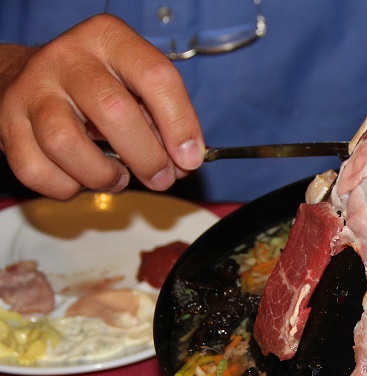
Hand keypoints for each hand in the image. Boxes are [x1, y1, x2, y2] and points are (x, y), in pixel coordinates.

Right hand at [0, 14, 204, 198]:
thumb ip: (162, 119)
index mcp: (109, 39)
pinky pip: (37, 170)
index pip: (156, 76)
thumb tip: (183, 162)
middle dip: (147, 157)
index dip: (180, 124)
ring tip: (117, 178)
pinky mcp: (7, 124)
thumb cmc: (95, 86)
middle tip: (161, 177)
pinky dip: (66, 186)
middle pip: (114, 111)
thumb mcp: (133, 84)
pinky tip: (80, 178)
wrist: (27, 77)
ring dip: (102, 175)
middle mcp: (69, 58)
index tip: (190, 158)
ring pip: (66, 143)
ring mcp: (33, 90)